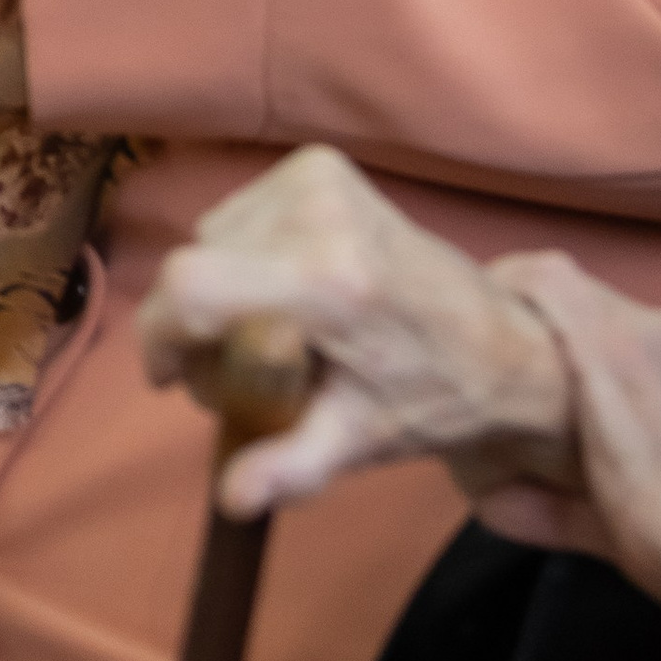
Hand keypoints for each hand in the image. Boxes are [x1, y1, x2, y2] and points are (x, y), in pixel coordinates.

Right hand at [141, 146, 580, 518]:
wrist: (498, 337)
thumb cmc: (428, 394)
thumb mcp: (359, 439)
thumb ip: (291, 465)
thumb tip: (232, 498)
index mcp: (330, 281)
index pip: (193, 285)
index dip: (161, 334)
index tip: (172, 378)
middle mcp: (320, 213)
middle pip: (195, 266)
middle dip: (194, 325)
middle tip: (238, 373)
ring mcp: (318, 177)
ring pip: (210, 238)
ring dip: (218, 289)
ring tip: (269, 332)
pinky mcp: (319, 163)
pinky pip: (237, 214)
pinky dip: (242, 256)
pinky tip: (284, 289)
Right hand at [486, 253, 660, 637]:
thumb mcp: (595, 527)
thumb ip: (536, 507)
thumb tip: (488, 502)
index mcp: (611, 356)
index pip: (546, 277)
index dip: (507, 278)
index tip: (484, 306)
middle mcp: (655, 329)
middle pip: (584, 293)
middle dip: (548, 319)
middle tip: (524, 361)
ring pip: (625, 314)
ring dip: (594, 339)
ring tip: (579, 385)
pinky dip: (635, 354)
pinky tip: (633, 401)